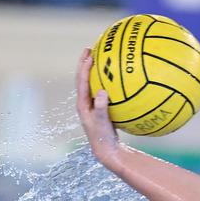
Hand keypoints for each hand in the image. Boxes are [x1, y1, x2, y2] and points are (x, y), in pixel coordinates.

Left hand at [75, 48, 120, 170]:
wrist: (106, 151)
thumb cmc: (103, 138)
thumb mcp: (102, 123)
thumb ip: (101, 108)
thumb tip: (103, 92)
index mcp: (82, 104)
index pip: (81, 81)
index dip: (85, 66)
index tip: (90, 54)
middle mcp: (85, 103)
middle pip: (83, 79)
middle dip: (86, 64)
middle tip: (91, 49)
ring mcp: (92, 106)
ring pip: (92, 84)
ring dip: (95, 72)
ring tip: (101, 60)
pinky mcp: (100, 110)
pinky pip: (103, 92)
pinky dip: (107, 83)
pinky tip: (118, 80)